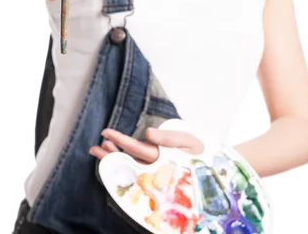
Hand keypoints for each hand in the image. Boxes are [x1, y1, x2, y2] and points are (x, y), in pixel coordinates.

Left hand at [89, 127, 203, 162]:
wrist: (213, 169)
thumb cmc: (200, 150)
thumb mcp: (187, 140)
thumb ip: (167, 137)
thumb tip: (148, 133)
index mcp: (160, 157)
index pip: (134, 148)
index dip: (119, 140)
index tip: (105, 132)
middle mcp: (154, 168)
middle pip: (126, 162)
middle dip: (108, 155)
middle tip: (93, 148)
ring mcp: (153, 173)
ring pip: (128, 168)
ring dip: (113, 159)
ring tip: (101, 150)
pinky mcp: (155, 175)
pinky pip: (134, 172)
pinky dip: (122, 165)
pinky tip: (115, 158)